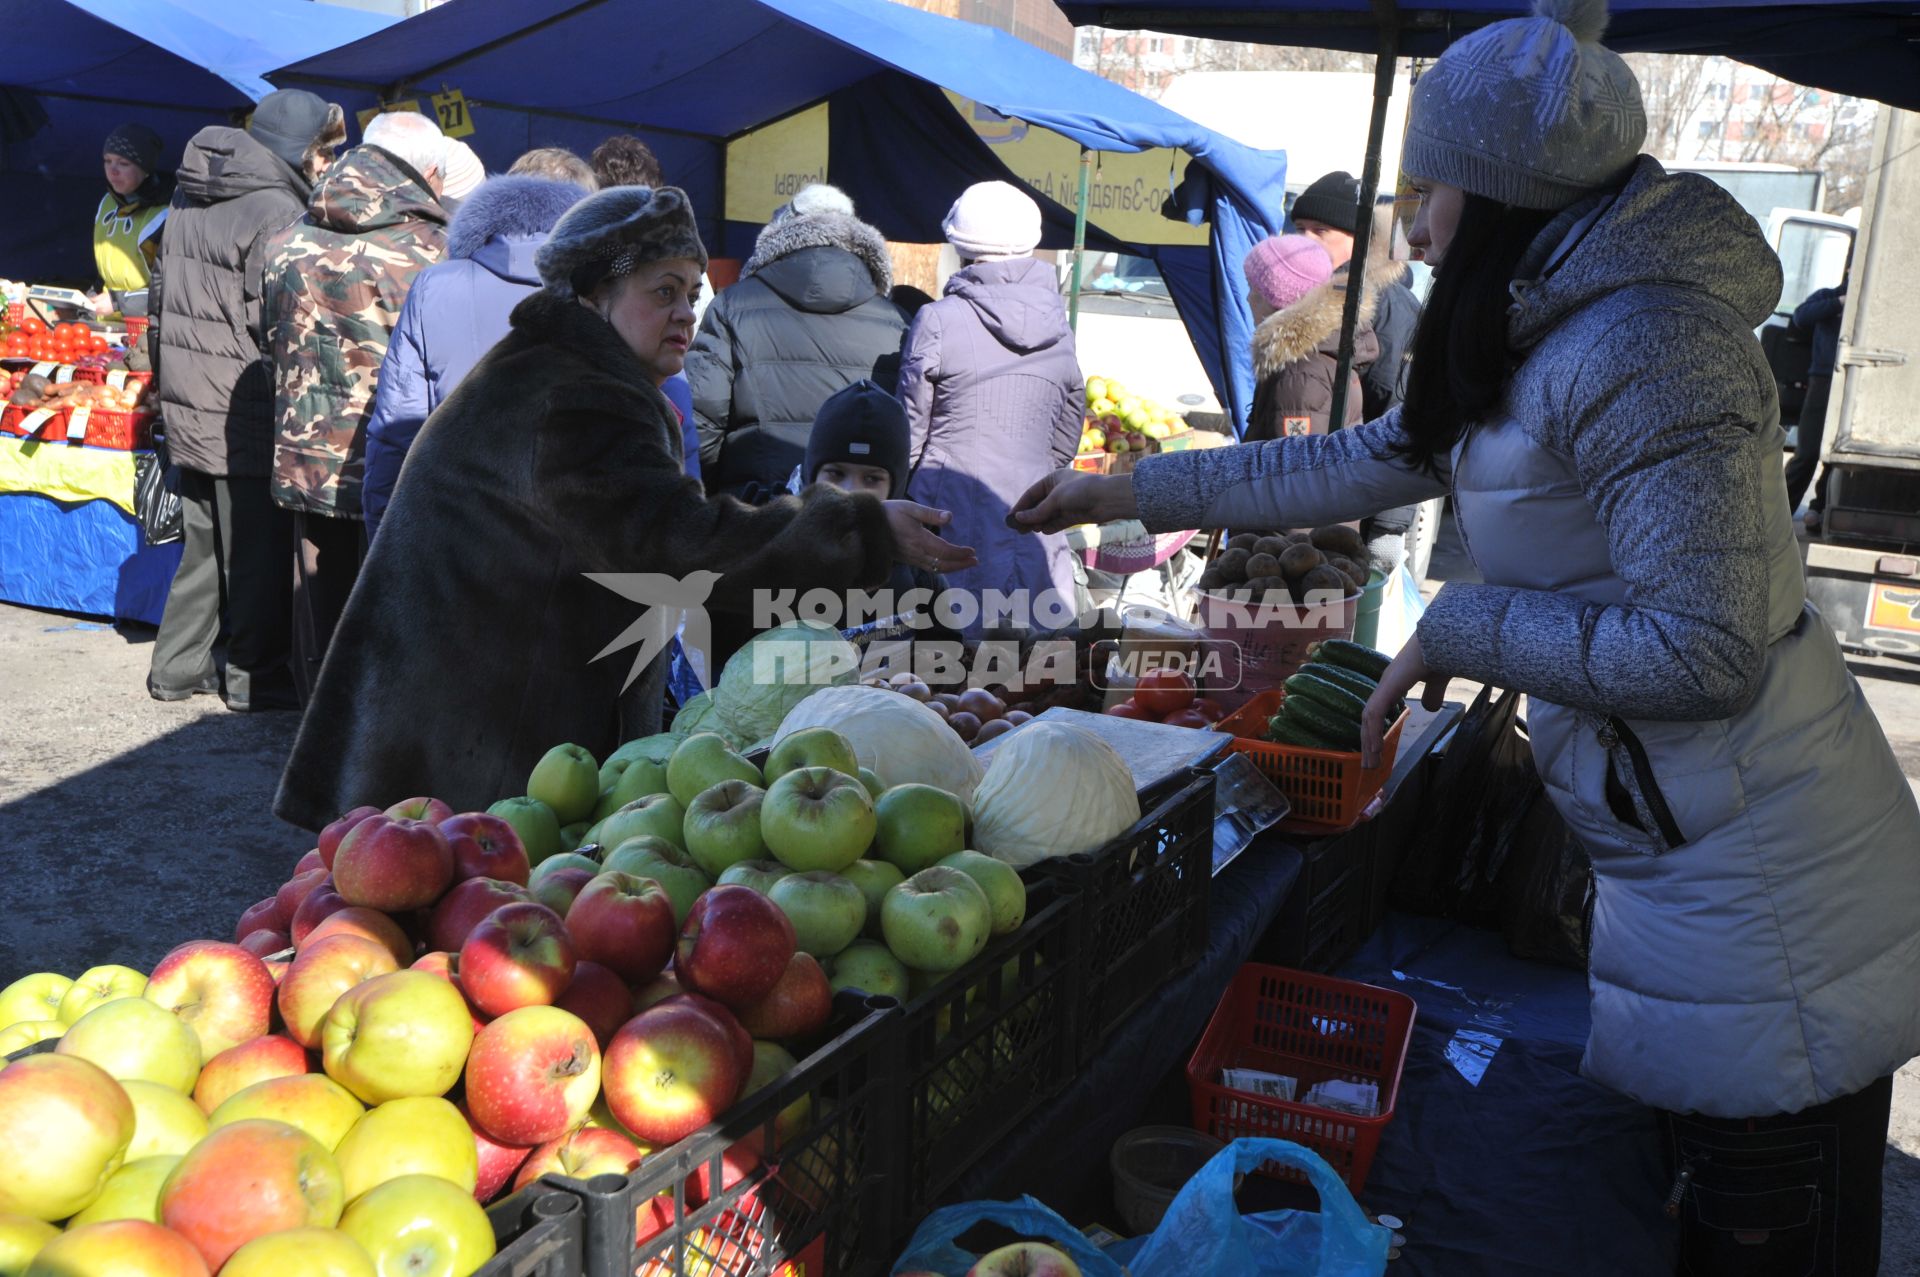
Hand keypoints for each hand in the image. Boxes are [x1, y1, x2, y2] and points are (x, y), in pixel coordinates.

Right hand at [884, 500, 977, 572]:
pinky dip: (940, 567)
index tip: (972, 551)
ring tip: (966, 563)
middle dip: (960, 564)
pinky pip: (927, 567)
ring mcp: (910, 558)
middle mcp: (915, 552)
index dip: (960, 553)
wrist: (867, 524)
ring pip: (935, 568)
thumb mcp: (910, 507)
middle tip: (975, 561)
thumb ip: (930, 514)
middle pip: (942, 564)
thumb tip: (950, 517)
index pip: (945, 551)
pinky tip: (947, 563)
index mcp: (918, 539)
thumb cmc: (890, 512)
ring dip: (952, 567)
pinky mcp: (907, 560)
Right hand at [1007, 470, 1138, 534]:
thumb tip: (1019, 518)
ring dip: (1038, 522)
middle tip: (1018, 529)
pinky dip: (1050, 526)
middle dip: (1029, 516)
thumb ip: (1037, 511)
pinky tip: (1043, 531)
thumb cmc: (1081, 491)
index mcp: (1053, 479)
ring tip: (1029, 531)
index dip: (1021, 505)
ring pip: (1047, 515)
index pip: (1032, 493)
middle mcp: (1058, 491)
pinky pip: (1057, 522)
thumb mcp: (1055, 499)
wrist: (1108, 499)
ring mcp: (1066, 504)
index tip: (1012, 517)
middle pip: (1038, 505)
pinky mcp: (1073, 515)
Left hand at [1361, 633, 1448, 767]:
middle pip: (1369, 718)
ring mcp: (1385, 685)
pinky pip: (1374, 714)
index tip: (1376, 751)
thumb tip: (1430, 708)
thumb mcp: (1438, 681)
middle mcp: (1385, 684)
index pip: (1378, 711)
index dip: (1375, 730)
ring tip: (1370, 764)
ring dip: (1368, 742)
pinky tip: (1374, 750)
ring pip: (1368, 719)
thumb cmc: (1442, 654)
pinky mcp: (1388, 687)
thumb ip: (1433, 694)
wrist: (1444, 639)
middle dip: (1367, 742)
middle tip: (1368, 765)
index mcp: (1394, 683)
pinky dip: (1373, 733)